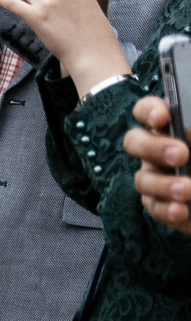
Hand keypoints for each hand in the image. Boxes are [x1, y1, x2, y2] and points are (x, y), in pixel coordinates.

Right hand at [125, 92, 190, 233]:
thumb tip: (190, 141)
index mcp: (170, 129)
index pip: (146, 111)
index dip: (148, 110)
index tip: (162, 117)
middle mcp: (155, 150)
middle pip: (135, 142)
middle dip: (153, 147)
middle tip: (181, 155)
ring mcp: (154, 178)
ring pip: (143, 179)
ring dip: (164, 185)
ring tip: (187, 190)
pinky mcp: (159, 205)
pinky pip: (155, 207)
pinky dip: (167, 210)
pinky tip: (181, 210)